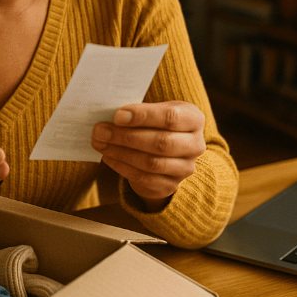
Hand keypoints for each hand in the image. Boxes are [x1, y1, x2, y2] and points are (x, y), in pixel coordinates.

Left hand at [90, 101, 205, 208]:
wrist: (166, 152)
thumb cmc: (157, 124)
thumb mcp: (155, 111)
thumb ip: (139, 112)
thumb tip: (113, 117)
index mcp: (194, 119)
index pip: (170, 117)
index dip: (143, 116)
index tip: (117, 116)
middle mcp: (195, 145)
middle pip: (161, 142)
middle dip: (127, 137)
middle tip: (100, 131)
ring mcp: (185, 168)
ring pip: (151, 162)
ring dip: (121, 152)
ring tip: (100, 143)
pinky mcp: (171, 185)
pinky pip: (144, 178)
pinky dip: (122, 167)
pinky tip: (108, 157)